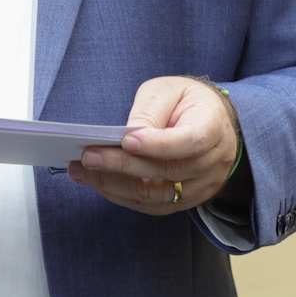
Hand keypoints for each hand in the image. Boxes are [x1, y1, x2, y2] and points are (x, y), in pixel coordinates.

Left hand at [69, 76, 237, 214]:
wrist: (212, 120)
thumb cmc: (186, 101)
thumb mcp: (167, 91)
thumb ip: (149, 112)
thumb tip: (124, 139)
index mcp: (213, 126)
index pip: (189, 141)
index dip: (157, 144)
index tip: (124, 141)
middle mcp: (213, 161)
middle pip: (167, 172)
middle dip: (122, 165)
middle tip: (86, 156)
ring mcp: (202, 185)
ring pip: (156, 195)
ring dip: (115, 185)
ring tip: (81, 172)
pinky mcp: (187, 200)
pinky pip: (153, 206)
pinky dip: (123, 196)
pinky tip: (99, 183)